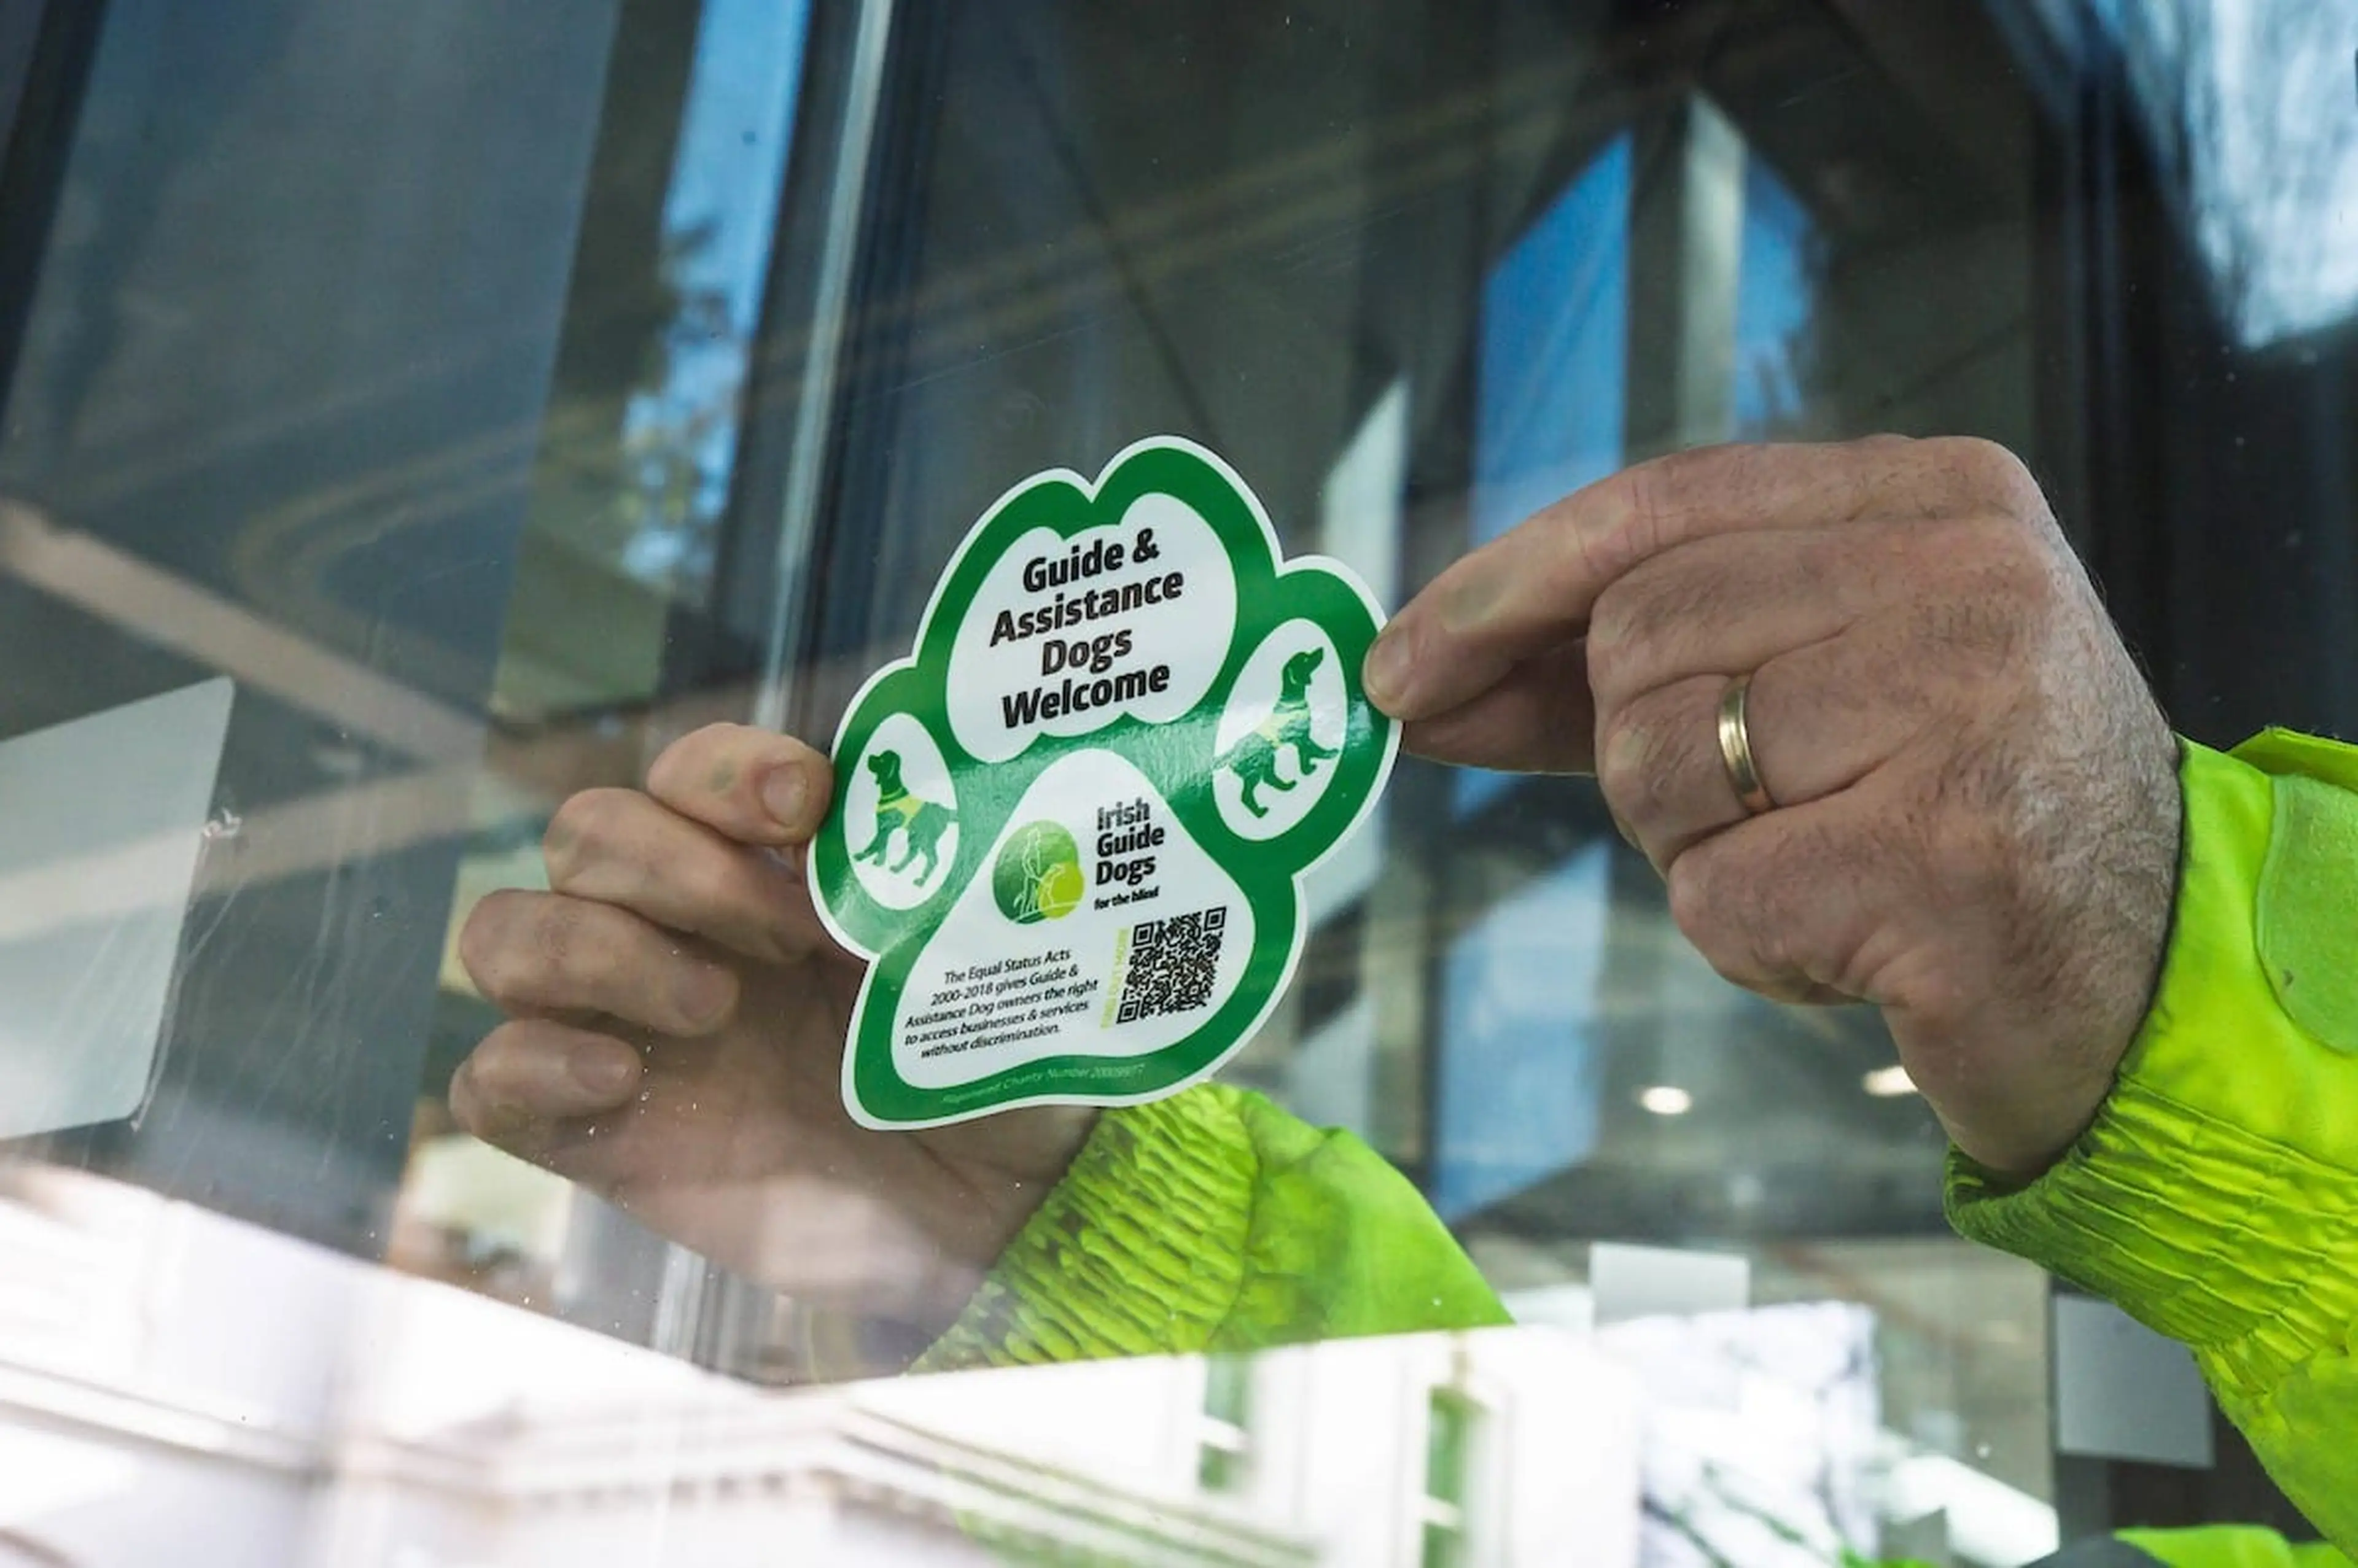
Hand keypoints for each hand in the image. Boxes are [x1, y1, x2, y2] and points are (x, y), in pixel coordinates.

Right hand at [450, 724, 1097, 1336]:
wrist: (1001, 1219)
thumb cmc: (1002, 1070)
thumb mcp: (985, 953)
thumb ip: (920, 873)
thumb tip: (871, 808)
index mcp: (775, 873)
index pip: (689, 772)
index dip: (725, 772)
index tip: (802, 810)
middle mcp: (684, 936)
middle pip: (586, 833)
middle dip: (676, 866)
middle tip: (787, 940)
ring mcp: (630, 1033)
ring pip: (503, 932)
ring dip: (592, 947)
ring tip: (713, 1010)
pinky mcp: (602, 1138)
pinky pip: (485, 1082)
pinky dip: (525, 1062)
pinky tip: (621, 1081)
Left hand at [1366, 437, 2181, 1177]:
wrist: (2142, 976)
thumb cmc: (1949, 812)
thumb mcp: (1817, 684)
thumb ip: (1628, 662)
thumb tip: (1420, 680)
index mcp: (1938, 497)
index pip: (1658, 503)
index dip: (1502, 587)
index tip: (1402, 666)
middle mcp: (1965, 576)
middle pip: (1639, 638)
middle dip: (1638, 749)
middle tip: (1758, 806)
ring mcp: (1966, 708)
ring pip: (1657, 764)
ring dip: (1696, 846)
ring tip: (1822, 860)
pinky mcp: (1946, 854)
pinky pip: (1715, 895)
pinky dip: (1750, 940)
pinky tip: (1851, 938)